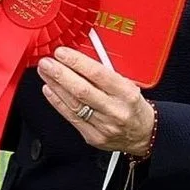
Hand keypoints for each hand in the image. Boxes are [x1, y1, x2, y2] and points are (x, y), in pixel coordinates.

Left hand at [37, 47, 154, 155]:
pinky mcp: (93, 137)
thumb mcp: (128, 83)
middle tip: (47, 62)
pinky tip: (49, 89)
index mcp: (127, 93)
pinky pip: (71, 117)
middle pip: (82, 90)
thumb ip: (105, 71)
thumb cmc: (133, 105)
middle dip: (60, 74)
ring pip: (73, 104)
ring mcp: (104, 126)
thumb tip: (78, 56)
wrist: (143, 134)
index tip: (62, 53)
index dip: (77, 62)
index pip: (98, 74)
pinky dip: (57, 101)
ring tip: (45, 72)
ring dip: (55, 85)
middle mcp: (115, 110)